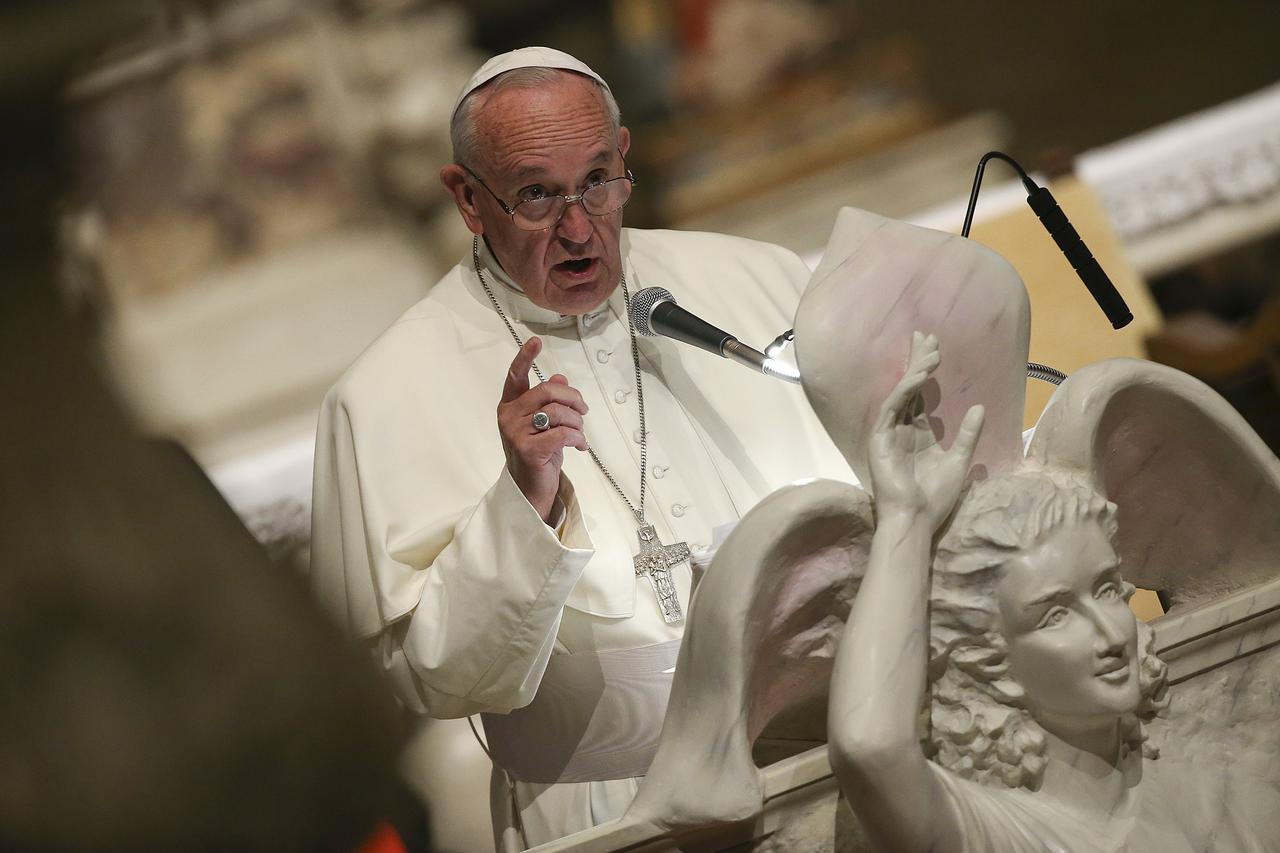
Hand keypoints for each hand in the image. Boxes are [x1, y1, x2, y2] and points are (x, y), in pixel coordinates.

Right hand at [497, 337, 589, 522]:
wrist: (530, 491)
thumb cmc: (537, 454)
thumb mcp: (543, 425)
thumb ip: (548, 401)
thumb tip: (559, 377)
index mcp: (509, 406)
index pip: (515, 376)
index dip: (525, 357)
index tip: (536, 341)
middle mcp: (508, 416)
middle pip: (547, 391)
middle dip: (572, 398)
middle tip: (583, 411)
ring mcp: (516, 433)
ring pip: (557, 412)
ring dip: (577, 422)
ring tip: (580, 433)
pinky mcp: (529, 449)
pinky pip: (563, 433)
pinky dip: (578, 438)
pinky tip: (580, 446)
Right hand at [869, 332, 983, 532]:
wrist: (914, 520)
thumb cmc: (933, 498)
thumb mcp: (959, 461)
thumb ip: (967, 435)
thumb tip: (979, 407)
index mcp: (917, 433)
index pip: (921, 394)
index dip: (926, 370)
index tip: (934, 346)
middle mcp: (901, 428)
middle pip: (909, 386)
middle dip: (917, 360)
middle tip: (926, 335)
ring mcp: (888, 432)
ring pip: (902, 392)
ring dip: (916, 370)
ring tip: (931, 352)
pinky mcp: (880, 438)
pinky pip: (894, 406)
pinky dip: (907, 389)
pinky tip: (921, 376)